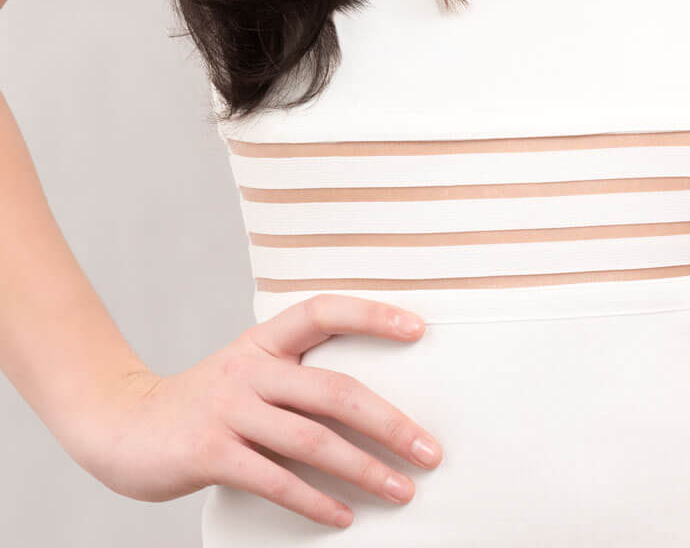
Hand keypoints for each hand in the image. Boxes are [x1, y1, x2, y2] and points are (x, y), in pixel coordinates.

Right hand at [64, 295, 442, 529]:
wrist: (122, 426)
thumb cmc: (202, 404)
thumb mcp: (247, 372)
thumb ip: (294, 378)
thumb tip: (366, 405)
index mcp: (263, 341)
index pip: (323, 311)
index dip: (371, 314)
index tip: (417, 329)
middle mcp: (250, 368)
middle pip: (334, 390)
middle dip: (389, 423)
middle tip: (429, 449)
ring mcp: (229, 409)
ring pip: (312, 439)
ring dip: (364, 469)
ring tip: (401, 489)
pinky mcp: (210, 452)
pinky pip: (275, 479)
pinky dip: (314, 501)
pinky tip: (343, 515)